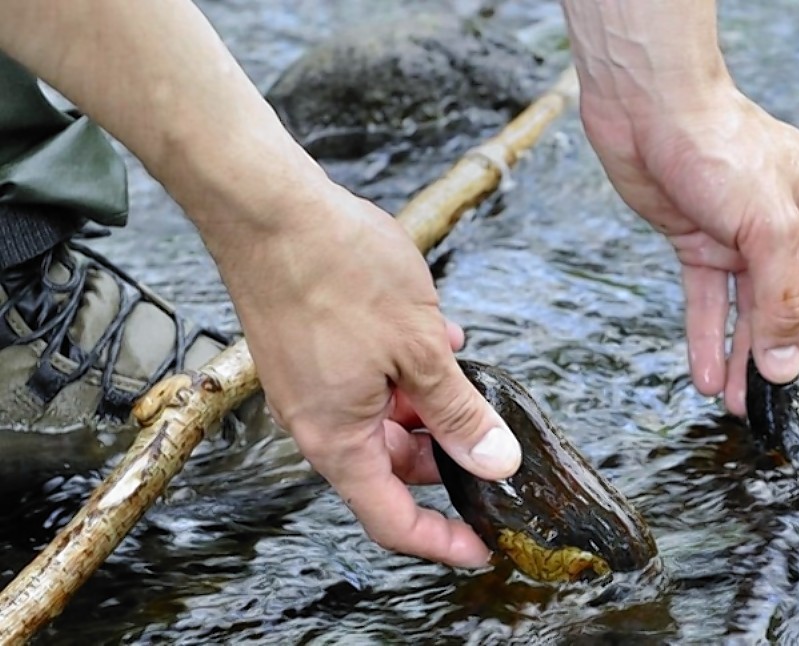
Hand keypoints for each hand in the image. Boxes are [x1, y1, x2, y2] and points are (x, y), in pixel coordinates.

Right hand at [217, 185, 520, 566]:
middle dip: (443, 456)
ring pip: (381, 421)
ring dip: (428, 406)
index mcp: (337, 439)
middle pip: (389, 467)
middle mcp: (318, 422)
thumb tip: (495, 462)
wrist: (267, 208)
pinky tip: (438, 338)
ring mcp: (310, 385)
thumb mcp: (420, 348)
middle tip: (489, 434)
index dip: (440, 541)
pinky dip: (405, 373)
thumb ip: (459, 411)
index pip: (391, 519)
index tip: (481, 545)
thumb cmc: (337, 271)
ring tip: (466, 372)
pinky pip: (366, 383)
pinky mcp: (308, 352)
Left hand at [579, 85, 798, 414]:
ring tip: (737, 403)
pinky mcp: (700, 244)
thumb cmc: (720, 146)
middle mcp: (791, 226)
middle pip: (797, 303)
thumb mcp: (767, 227)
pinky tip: (704, 375)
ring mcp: (743, 238)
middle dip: (782, 354)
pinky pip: (709, 301)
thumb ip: (780, 299)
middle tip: (772, 402)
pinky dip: (707, 337)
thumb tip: (786, 362)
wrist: (647, 112)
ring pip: (750, 310)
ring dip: (742, 356)